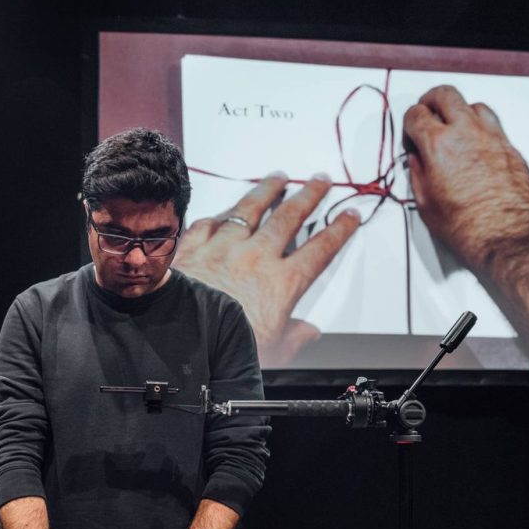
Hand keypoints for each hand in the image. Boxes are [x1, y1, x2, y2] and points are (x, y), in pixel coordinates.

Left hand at [173, 173, 360, 366]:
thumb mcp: (272, 351)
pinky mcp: (194, 247)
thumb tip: (309, 333)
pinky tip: (226, 209)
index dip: (339, 230)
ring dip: (268, 190)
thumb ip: (293, 337)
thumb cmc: (224, 347)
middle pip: (289, 218)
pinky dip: (222, 213)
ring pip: (250, 209)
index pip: (320, 250)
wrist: (180, 338)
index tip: (349, 216)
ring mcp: (224, 248)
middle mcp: (256, 258)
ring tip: (278, 177)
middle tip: (320, 181)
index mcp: (282, 284)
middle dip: (309, 195)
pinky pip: (211, 222)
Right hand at [402, 85, 528, 269]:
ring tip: (453, 127)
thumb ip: (418, 174)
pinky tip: (474, 143)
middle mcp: (466, 133)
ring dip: (458, 111)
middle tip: (427, 114)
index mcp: (439, 145)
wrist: (507, 238)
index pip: (416, 115)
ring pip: (472, 104)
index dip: (409, 124)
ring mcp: (492, 137)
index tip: (410, 136)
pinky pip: (493, 123)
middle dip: (431, 101)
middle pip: (445, 95)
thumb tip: (417, 162)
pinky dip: (479, 127)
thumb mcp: (426, 204)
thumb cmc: (469, 228)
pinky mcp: (510, 147)